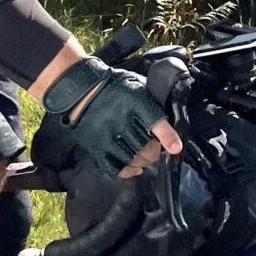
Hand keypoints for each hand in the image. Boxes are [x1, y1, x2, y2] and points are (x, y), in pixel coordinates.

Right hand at [38, 57, 182, 180]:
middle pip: (148, 148)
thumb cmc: (111, 86)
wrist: (80, 90)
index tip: (176, 148)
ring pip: (135, 159)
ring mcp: (109, 137)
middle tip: (157, 148)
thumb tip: (166, 111)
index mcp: (136, 104)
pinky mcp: (97, 147)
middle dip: (156, 151)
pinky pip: (115, 167)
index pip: (157, 123)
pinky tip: (135, 168)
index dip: (168, 138)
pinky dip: (128, 171)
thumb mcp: (136, 85)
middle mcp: (123, 122)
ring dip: (144, 161)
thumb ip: (151, 99)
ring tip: (145, 155)